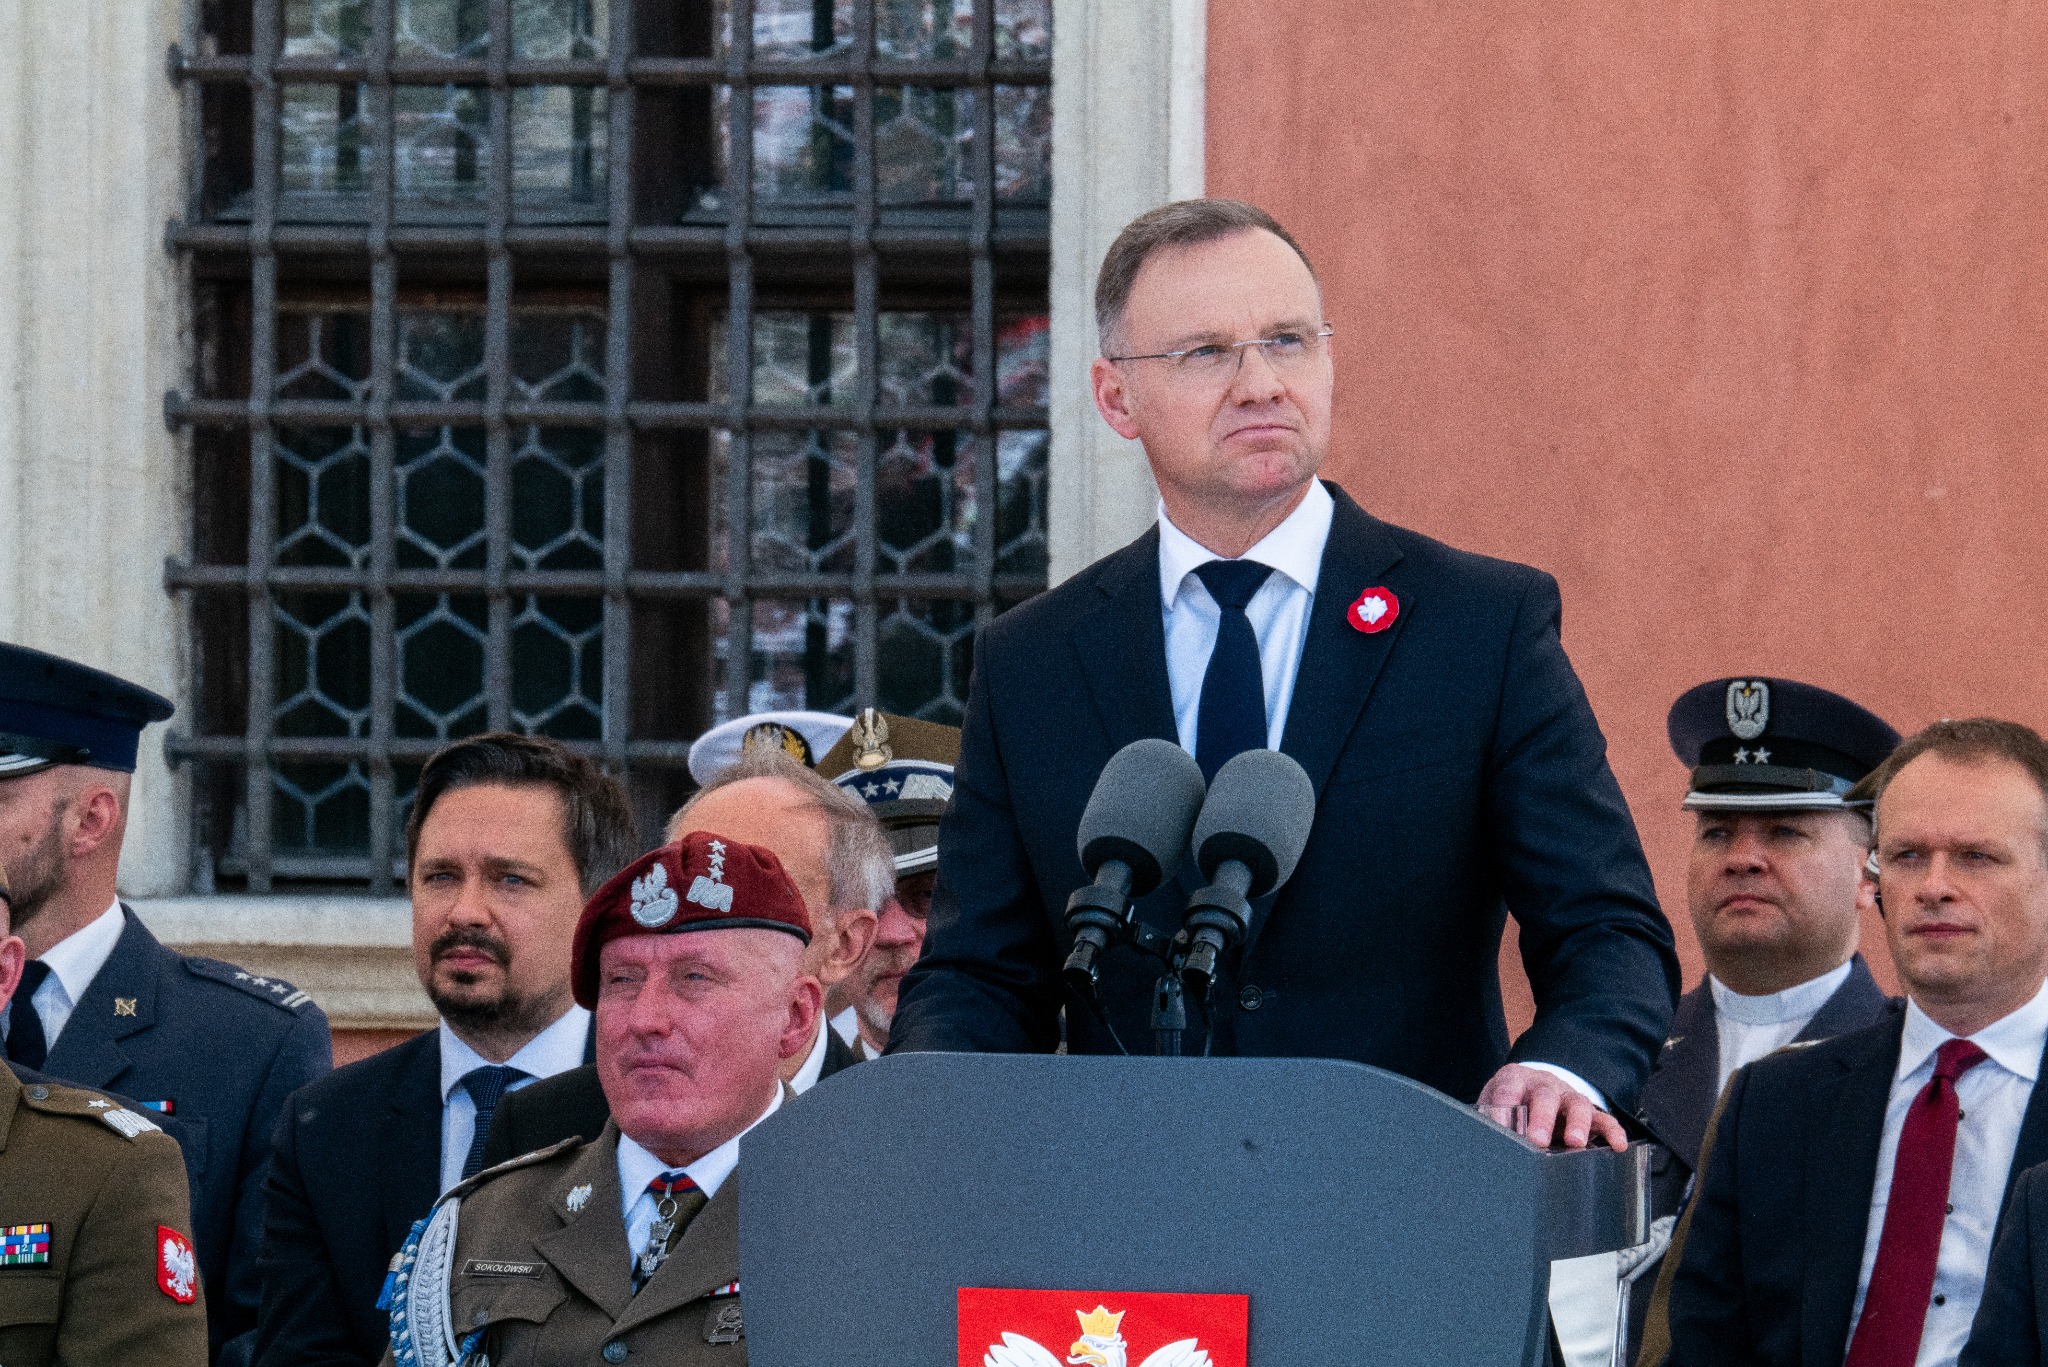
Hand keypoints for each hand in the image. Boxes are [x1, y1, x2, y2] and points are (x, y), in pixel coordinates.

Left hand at [1478, 1063, 1627, 1151]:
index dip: (1504, 1109)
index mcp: (1514, 1079)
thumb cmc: (1508, 1103)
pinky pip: (1603, 1119)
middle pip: (1544, 1096)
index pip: (1508, 1090)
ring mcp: (1568, 1097)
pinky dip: (1612, 1131)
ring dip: (1576, 1124)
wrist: (1533, 1087)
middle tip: (1537, 1140)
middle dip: (1542, 1118)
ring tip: (1574, 1143)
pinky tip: (1617, 1145)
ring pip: (1577, 1104)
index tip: (1502, 1130)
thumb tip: (1479, 1147)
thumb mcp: (1491, 1105)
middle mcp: (1543, 1085)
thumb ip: (1486, 1120)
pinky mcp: (1589, 1113)